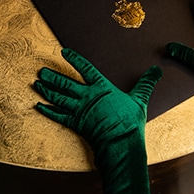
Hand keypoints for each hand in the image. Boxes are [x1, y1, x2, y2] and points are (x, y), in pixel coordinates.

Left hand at [35, 48, 160, 149]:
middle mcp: (87, 97)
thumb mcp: (140, 99)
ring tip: (38, 83)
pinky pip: (58, 115)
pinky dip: (48, 110)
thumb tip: (156, 71)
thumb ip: (146, 83)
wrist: (120, 142)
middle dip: (53, 76)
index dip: (74, 59)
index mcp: (101, 88)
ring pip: (59, 98)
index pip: (86, 69)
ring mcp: (80, 110)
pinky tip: (39, 106)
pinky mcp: (76, 124)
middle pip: (66, 83)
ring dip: (47, 90)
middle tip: (42, 71)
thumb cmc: (129, 122)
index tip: (63, 52)